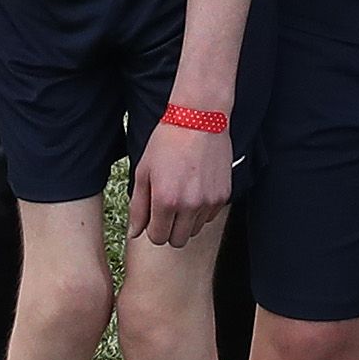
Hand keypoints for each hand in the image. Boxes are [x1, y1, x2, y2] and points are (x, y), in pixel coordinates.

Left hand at [124, 118, 231, 248]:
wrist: (200, 119)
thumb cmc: (167, 142)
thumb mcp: (143, 172)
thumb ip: (138, 206)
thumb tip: (134, 233)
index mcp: (165, 200)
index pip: (157, 238)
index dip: (152, 228)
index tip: (153, 215)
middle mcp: (189, 205)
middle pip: (177, 240)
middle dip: (169, 229)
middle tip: (166, 209)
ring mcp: (209, 201)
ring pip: (194, 230)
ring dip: (186, 221)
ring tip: (182, 195)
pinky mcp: (224, 196)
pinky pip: (209, 217)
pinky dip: (201, 210)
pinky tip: (196, 188)